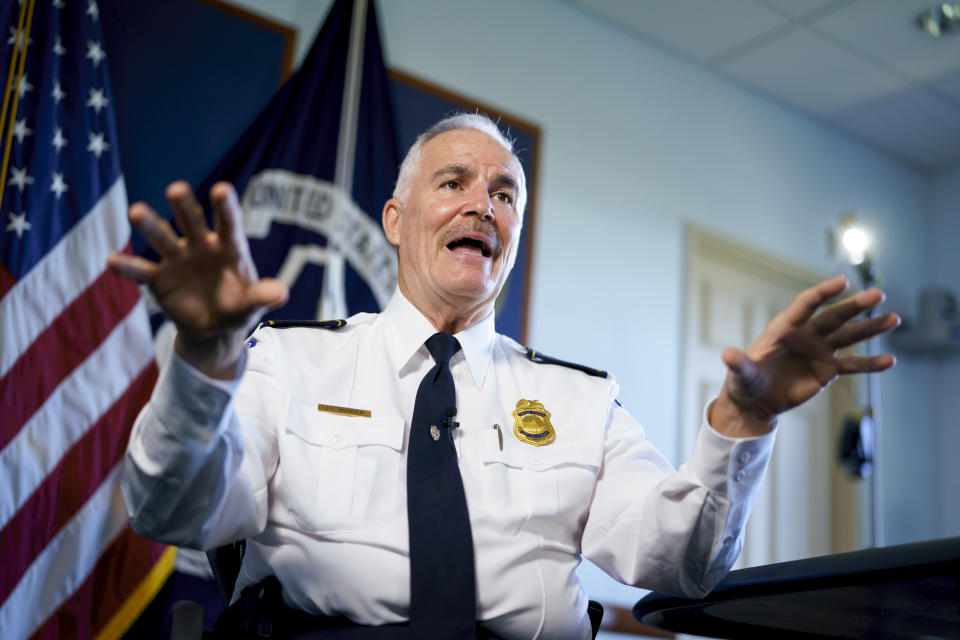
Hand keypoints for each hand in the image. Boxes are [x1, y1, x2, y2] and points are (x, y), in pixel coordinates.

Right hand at [107, 181, 287, 377]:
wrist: (214, 329)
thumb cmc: (238, 307)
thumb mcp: (252, 304)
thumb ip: (263, 296)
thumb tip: (281, 293)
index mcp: (228, 247)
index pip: (229, 223)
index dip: (225, 207)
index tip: (221, 190)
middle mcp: (200, 245)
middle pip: (191, 221)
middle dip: (184, 206)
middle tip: (176, 189)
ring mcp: (177, 259)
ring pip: (162, 237)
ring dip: (149, 225)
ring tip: (136, 212)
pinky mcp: (157, 278)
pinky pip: (140, 270)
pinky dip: (127, 266)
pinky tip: (113, 259)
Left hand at [710, 276, 898, 437]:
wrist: (755, 400)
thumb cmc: (744, 381)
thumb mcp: (740, 374)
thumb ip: (738, 364)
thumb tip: (727, 355)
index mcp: (784, 328)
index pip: (806, 304)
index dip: (823, 292)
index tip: (843, 282)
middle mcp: (805, 335)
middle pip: (833, 316)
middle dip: (855, 306)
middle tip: (878, 295)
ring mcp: (818, 351)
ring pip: (849, 336)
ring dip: (870, 328)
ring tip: (894, 319)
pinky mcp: (826, 370)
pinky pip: (852, 365)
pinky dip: (870, 364)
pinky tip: (889, 361)